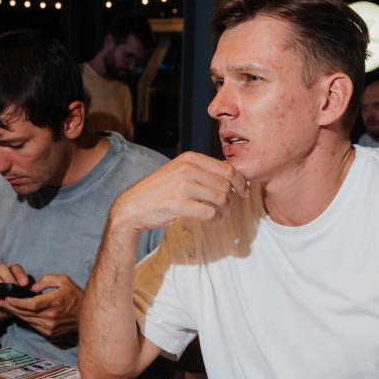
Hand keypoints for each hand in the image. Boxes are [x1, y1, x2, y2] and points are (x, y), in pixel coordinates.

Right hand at [0, 262, 28, 324]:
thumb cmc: (12, 303)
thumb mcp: (21, 298)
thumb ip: (25, 292)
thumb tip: (33, 291)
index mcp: (11, 273)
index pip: (15, 268)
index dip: (20, 274)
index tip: (25, 284)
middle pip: (1, 267)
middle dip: (9, 277)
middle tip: (15, 287)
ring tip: (4, 293)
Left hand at [3, 274, 82, 337]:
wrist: (89, 315)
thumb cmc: (76, 296)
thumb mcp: (64, 280)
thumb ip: (47, 280)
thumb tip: (33, 288)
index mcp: (54, 303)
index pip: (30, 304)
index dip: (16, 302)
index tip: (5, 297)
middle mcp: (50, 318)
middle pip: (24, 313)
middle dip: (8, 306)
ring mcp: (49, 328)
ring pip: (26, 320)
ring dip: (13, 312)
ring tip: (1, 304)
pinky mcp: (49, 334)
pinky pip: (32, 325)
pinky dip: (23, 318)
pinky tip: (15, 312)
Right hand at [110, 152, 248, 233]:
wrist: (133, 206)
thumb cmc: (159, 191)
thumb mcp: (179, 172)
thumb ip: (202, 171)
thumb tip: (231, 174)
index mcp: (190, 158)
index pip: (227, 169)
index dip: (241, 182)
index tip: (244, 192)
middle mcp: (187, 169)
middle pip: (226, 185)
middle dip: (232, 199)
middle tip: (228, 208)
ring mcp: (182, 186)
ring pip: (221, 199)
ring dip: (225, 210)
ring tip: (220, 215)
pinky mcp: (179, 204)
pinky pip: (210, 213)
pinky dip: (216, 219)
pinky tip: (213, 220)